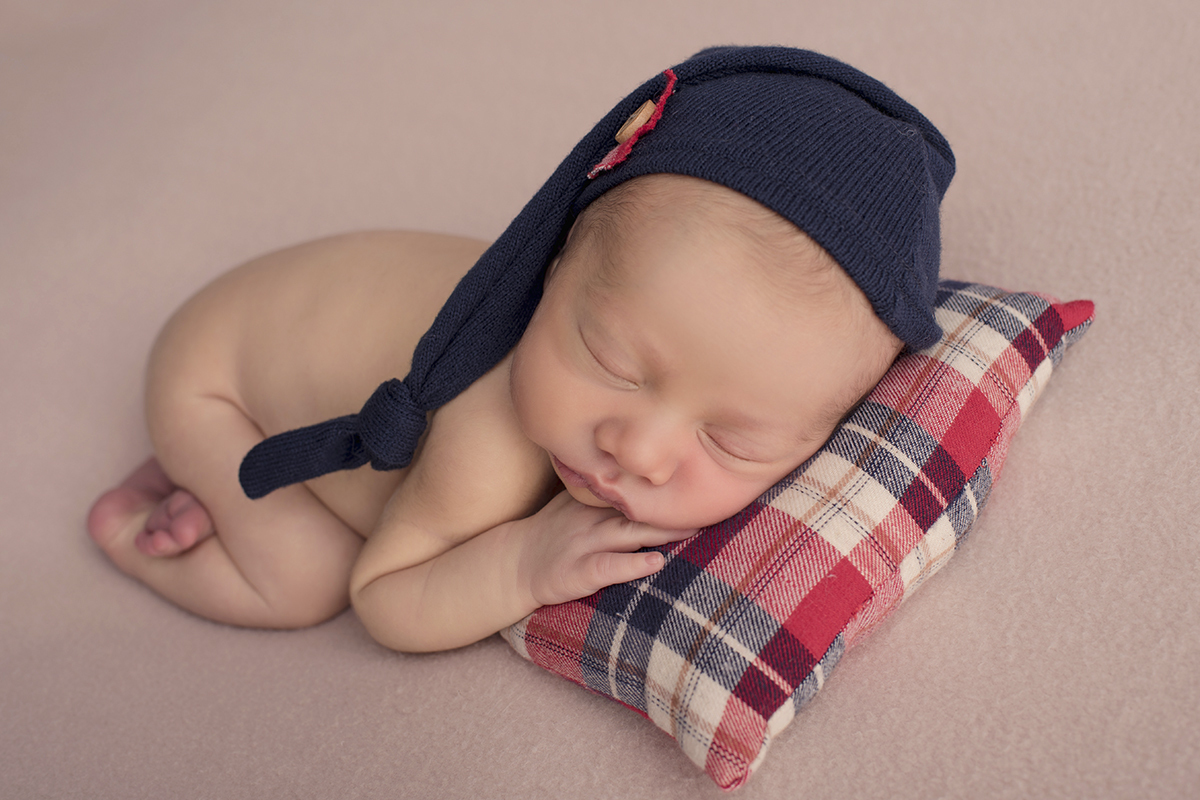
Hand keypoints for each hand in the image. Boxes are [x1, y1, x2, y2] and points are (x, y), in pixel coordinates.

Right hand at [513, 490, 696, 607]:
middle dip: (672, 505)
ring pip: (628, 534)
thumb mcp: (575, 502)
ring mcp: (584, 545)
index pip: (634, 485)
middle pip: (637, 507)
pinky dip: (632, 565)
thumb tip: (646, 473)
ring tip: (693, 528)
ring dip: (661, 531)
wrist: (513, 564)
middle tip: (708, 499)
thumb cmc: (552, 533)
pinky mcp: (577, 573)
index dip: (664, 481)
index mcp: (594, 501)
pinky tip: (655, 562)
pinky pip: (607, 567)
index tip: (700, 473)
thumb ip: (607, 491)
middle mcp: (592, 518)